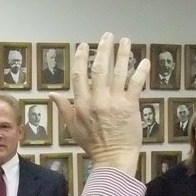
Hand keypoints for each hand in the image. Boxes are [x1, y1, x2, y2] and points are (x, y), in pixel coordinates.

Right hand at [50, 33, 146, 177]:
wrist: (113, 159)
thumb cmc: (93, 145)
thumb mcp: (73, 127)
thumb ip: (64, 108)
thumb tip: (51, 94)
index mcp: (82, 104)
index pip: (79, 75)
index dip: (81, 57)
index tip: (85, 45)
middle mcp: (97, 100)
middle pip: (99, 68)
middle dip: (103, 49)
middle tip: (108, 36)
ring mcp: (114, 102)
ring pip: (118, 72)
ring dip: (122, 54)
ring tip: (125, 41)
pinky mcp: (130, 107)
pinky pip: (135, 84)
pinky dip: (141, 71)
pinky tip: (144, 60)